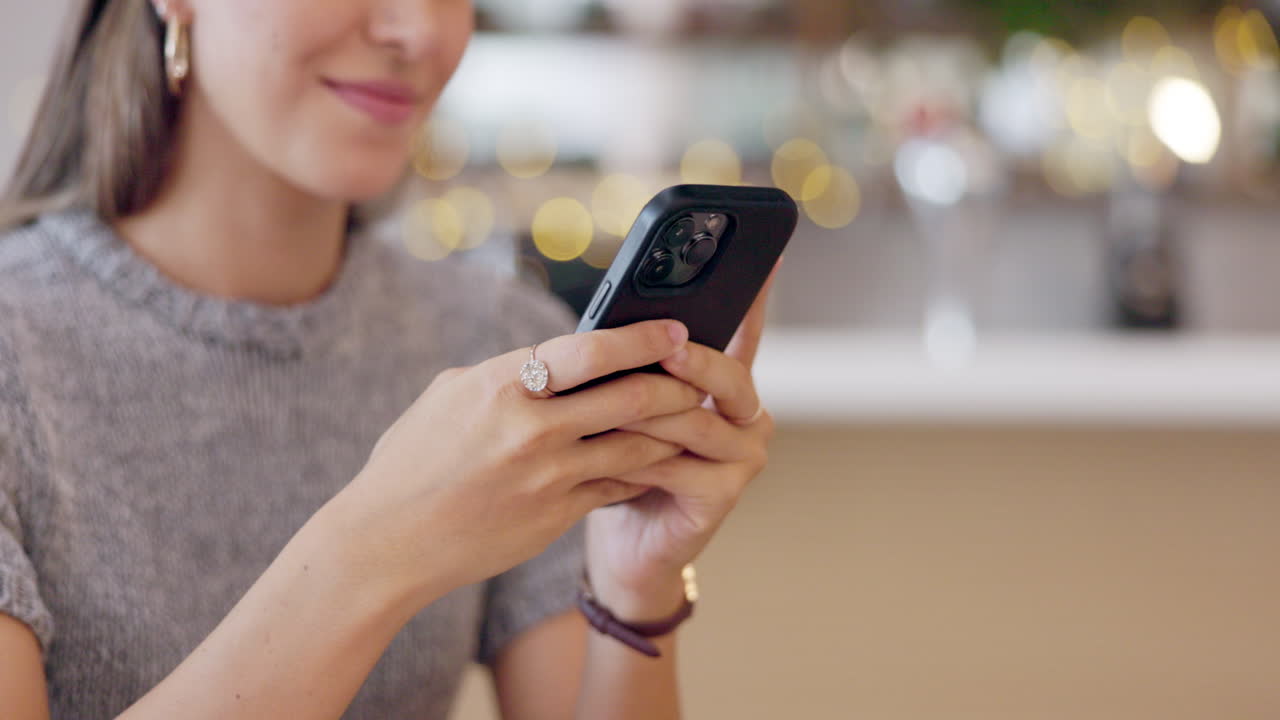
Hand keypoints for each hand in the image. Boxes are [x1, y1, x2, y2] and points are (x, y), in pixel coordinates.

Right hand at [329, 319, 703, 605]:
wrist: (386, 542)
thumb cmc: (411, 461)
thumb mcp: (450, 396)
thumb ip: (506, 373)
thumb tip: (552, 358)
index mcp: (503, 385)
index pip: (591, 348)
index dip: (642, 337)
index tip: (675, 328)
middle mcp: (532, 427)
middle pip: (632, 396)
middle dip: (678, 382)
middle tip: (701, 374)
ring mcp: (549, 475)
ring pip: (638, 444)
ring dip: (673, 429)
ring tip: (693, 417)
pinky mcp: (557, 515)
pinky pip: (618, 485)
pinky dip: (643, 470)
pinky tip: (659, 461)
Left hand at [585, 261, 781, 612]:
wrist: (625, 547)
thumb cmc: (621, 469)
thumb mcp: (627, 409)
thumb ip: (637, 370)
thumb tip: (613, 321)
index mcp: (727, 389)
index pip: (745, 332)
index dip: (757, 296)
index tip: (766, 256)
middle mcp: (747, 417)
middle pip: (727, 373)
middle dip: (690, 358)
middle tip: (662, 346)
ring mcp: (743, 455)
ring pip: (696, 417)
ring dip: (648, 409)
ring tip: (606, 401)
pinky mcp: (725, 491)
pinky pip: (681, 460)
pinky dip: (642, 452)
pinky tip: (608, 448)